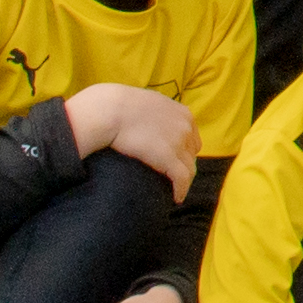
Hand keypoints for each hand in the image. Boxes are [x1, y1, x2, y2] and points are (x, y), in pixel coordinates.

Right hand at [62, 79, 197, 189]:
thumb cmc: (120, 106)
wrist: (110, 110)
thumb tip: (148, 121)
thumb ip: (156, 114)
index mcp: (183, 113)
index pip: (192, 138)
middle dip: (184, 164)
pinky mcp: (168, 159)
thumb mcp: (148, 104)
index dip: (185, 151)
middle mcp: (185, 128)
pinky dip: (181, 190)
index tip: (176, 160)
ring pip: (189, 168)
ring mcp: (179, 143)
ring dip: (183, 180)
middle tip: (173, 177)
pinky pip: (182, 180)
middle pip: (191, 153)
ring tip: (175, 190)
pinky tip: (176, 198)